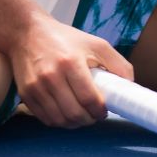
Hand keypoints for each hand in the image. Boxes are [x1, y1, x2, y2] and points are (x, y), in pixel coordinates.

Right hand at [8, 13, 132, 127]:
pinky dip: (58, 121)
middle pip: (74, 114)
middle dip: (89, 119)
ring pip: (59, 120)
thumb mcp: (96, 43)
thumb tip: (130, 84)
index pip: (89, 99)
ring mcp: (36, 87)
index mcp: (71, 62)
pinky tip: (65, 112)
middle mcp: (51, 76)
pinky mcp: (26, 94)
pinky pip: (45, 119)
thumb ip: (118, 63)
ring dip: (74, 123)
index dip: (100, 111)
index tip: (104, 110)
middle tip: (94, 114)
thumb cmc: (65, 38)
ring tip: (81, 115)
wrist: (27, 32)